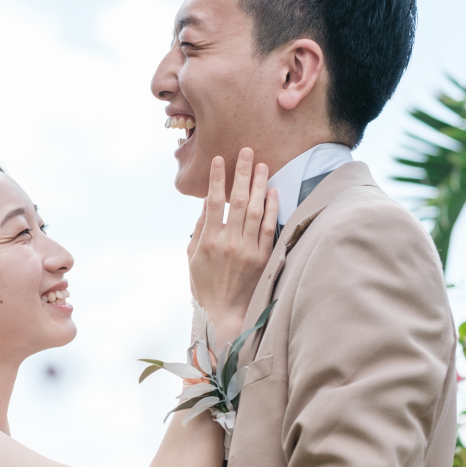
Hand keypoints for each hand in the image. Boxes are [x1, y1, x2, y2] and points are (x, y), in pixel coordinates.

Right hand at [188, 148, 277, 344]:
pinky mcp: (263, 258)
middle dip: (243, 173)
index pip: (213, 203)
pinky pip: (269, 228)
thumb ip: (199, 230)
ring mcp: (248, 250)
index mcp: (208, 241)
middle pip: (238, 200)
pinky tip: (273, 192)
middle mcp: (229, 243)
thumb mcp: (193, 259)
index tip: (219, 159)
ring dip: (260, 185)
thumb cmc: (205, 286)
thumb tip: (205, 205)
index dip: (216, 179)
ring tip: (262, 165)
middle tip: (247, 151)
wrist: (226, 315)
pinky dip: (272, 208)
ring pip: (256, 211)